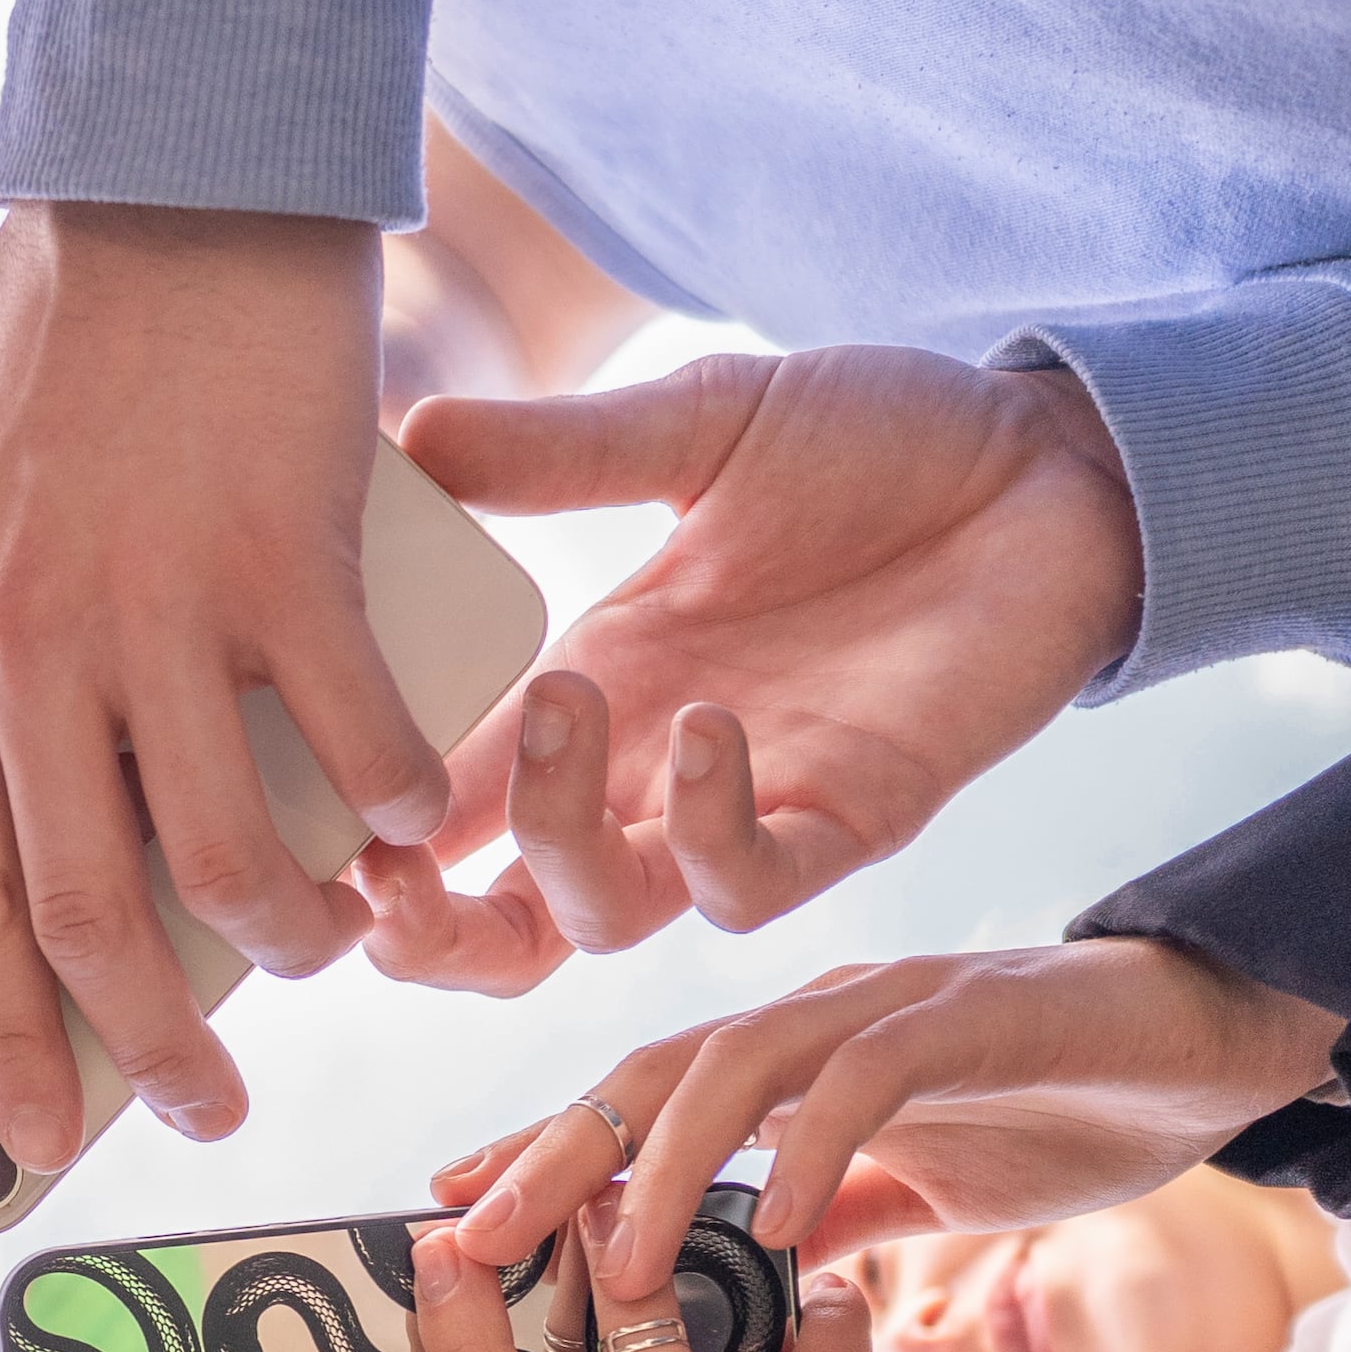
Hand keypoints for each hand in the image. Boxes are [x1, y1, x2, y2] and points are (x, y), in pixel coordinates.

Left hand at [0, 205, 426, 1169]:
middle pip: (82, 910)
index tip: (25, 1127)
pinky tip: (421, 829)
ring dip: (288, 942)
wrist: (173, 156)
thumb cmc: (27, 308)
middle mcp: (24, 639)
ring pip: (227, 854)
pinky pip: (354, 736)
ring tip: (328, 960)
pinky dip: (397, 807)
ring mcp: (158, 605)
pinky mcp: (289, 556)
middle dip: (143, 1047)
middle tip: (200, 1115)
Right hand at [356, 352, 1140, 994]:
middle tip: (379, 872)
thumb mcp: (698, 420)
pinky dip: (712, 828)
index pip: (442, 800)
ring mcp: (747, 803)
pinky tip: (705, 723)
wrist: (1053, 454)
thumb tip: (405, 435)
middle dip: (429, 931)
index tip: (297, 792)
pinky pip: (754, 882)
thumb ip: (557, 451)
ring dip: (558, 842)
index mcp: (592, 684)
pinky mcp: (856, 813)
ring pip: (609, 916)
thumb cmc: (881, 438)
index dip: (363, 826)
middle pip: (508, 921)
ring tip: (564, 707)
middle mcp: (650, 768)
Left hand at [431, 941, 1349, 1290]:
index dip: (538, 1162)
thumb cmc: (1063, 1110)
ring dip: (659, 1166)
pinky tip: (776, 1224)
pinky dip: (814, 1147)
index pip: (633, 1107)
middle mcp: (817, 1020)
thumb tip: (726, 1290)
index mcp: (790, 1065)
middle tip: (465, 1248)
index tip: (442, 1232)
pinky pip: (871, 1073)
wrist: (1221, 1043)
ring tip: (610, 1267)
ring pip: (735, 1063)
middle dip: (548, 1159)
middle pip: (645, 1074)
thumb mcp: (916, 1191)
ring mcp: (891, 1007)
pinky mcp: (977, 1014)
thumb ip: (823, 1224)